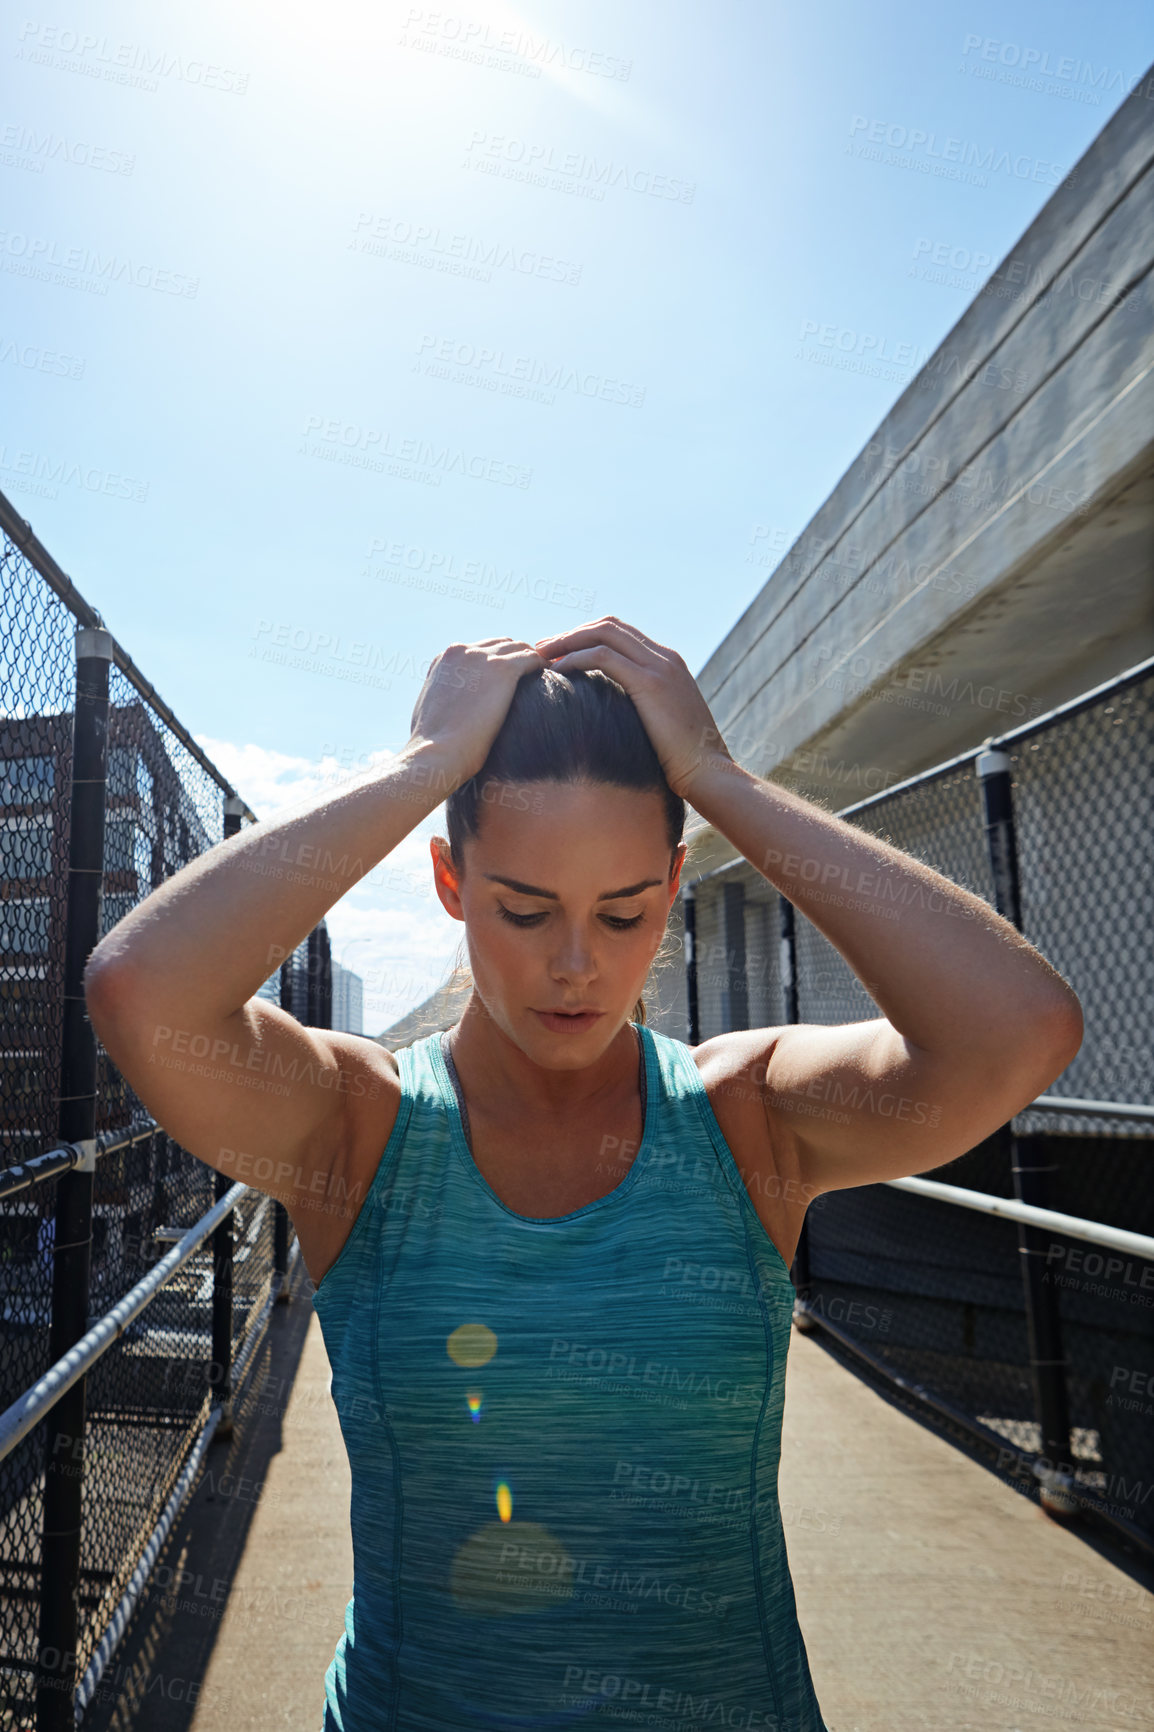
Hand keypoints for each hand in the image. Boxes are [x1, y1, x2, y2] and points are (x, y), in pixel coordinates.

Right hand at [408, 638, 544, 783]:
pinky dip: (543, 666)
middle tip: (534, 677)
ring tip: (545, 678)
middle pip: (502, 644)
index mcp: (446, 659)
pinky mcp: (502, 669)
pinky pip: (532, 658)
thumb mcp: (434, 711)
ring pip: (519, 648)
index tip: (512, 679)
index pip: (482, 650)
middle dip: (519, 658)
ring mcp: (482, 657)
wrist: (436, 754)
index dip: (500, 662)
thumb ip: (449, 696)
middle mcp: (462, 650)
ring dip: (533, 661)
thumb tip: (459, 707)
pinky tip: (551, 679)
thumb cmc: (434, 746)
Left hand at [534, 617, 732, 801]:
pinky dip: (575, 659)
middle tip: (540, 649)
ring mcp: (659, 666)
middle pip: (608, 626)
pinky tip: (557, 672)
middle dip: (572, 633)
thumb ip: (641, 709)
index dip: (586, 637)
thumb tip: (609, 716)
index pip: (620, 634)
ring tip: (541, 656)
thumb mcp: (662, 725)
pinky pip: (603, 657)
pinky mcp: (650, 683)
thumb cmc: (683, 761)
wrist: (709, 772)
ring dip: (567, 640)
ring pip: (604, 633)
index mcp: (668, 663)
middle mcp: (664, 657)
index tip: (558, 653)